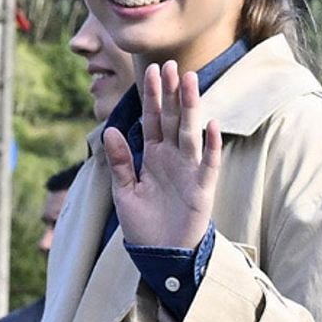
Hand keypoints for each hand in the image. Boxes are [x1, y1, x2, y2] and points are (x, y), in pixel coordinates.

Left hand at [103, 60, 220, 248]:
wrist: (160, 256)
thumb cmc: (142, 226)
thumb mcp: (124, 193)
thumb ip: (120, 162)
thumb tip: (110, 130)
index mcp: (153, 157)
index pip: (153, 120)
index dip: (153, 97)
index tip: (151, 71)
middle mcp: (172, 159)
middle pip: (173, 120)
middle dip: (172, 94)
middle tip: (171, 65)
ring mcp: (189, 171)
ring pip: (190, 133)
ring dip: (191, 109)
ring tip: (190, 82)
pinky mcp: (202, 189)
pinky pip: (208, 164)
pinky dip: (210, 146)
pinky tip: (211, 125)